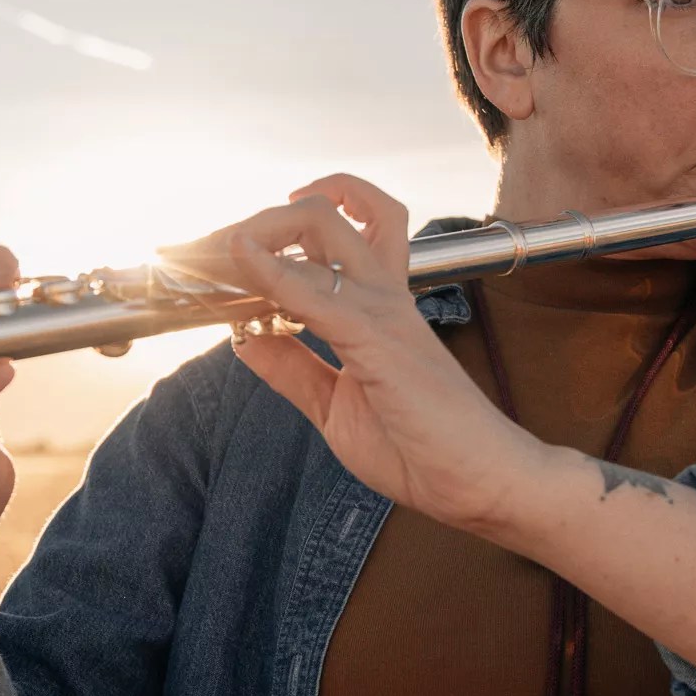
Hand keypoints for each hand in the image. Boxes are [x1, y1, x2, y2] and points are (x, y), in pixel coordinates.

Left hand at [155, 173, 541, 533]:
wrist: (479, 482)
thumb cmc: (422, 449)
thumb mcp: (334, 406)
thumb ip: (292, 369)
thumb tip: (244, 337)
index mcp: (378, 308)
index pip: (331, 239)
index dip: (276, 237)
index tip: (228, 260)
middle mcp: (382, 295)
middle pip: (327, 213)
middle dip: (264, 218)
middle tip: (217, 249)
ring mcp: (382, 310)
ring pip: (323, 227)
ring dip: (261, 229)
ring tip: (218, 250)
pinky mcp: (378, 338)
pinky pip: (316, 292)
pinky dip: (272, 271)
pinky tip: (241, 262)